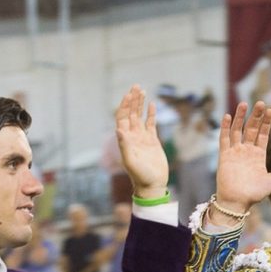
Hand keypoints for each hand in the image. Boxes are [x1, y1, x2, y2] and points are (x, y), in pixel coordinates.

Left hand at [115, 85, 168, 199]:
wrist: (152, 185)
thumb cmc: (140, 176)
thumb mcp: (131, 160)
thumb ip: (124, 145)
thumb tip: (118, 129)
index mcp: (125, 139)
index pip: (122, 117)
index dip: (125, 105)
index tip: (129, 94)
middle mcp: (132, 136)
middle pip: (130, 113)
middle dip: (133, 100)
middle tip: (136, 86)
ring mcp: (142, 138)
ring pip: (140, 117)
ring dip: (140, 104)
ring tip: (142, 91)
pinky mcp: (152, 141)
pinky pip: (151, 124)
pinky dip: (151, 114)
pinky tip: (152, 105)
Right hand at [212, 102, 270, 219]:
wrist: (237, 202)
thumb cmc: (255, 194)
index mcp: (258, 155)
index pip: (263, 134)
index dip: (266, 122)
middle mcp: (247, 151)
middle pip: (251, 128)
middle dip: (256, 116)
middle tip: (260, 102)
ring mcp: (235, 151)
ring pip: (237, 130)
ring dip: (240, 117)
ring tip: (244, 104)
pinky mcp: (224, 155)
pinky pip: (224, 138)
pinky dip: (225, 127)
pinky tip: (227, 116)